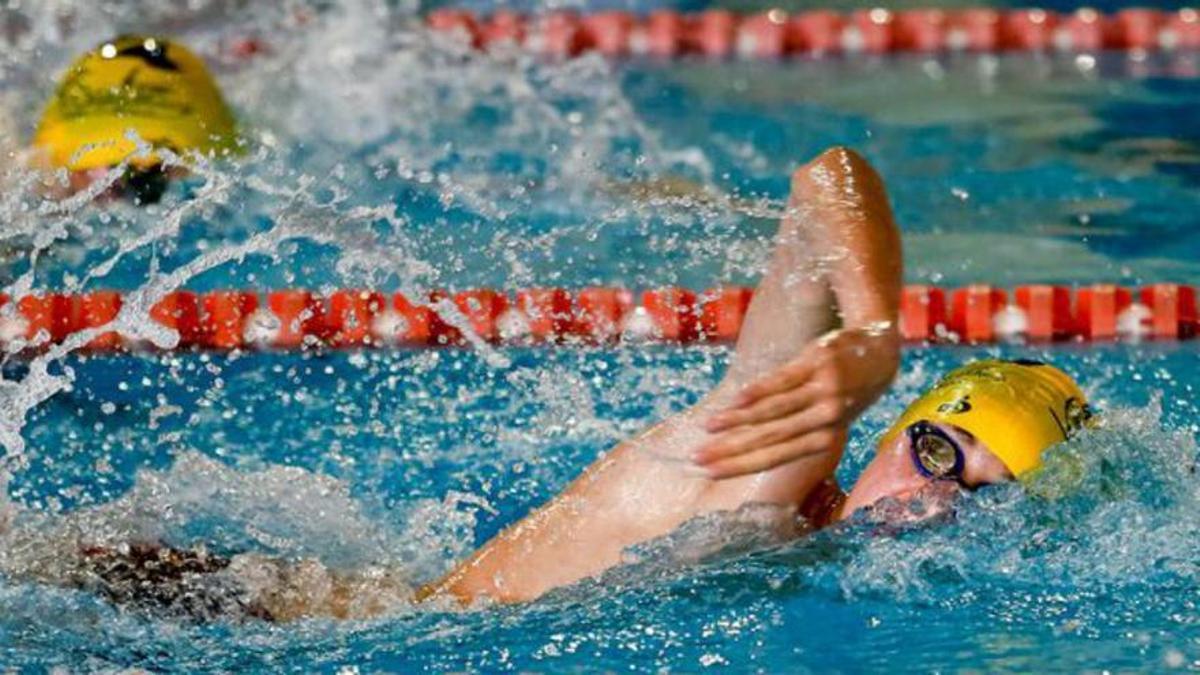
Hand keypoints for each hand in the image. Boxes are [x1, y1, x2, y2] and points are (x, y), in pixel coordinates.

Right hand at [693, 323, 899, 478]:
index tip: (710, 472)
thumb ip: (797, 433)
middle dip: (730, 450)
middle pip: (769, 439)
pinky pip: (781, 381)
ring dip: (735, 421)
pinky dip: (756, 392)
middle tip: (698, 458)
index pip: (774, 457)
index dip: (741, 465)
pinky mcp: (817, 362)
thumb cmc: (844, 390)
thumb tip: (750, 447)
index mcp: (825, 438)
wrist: (878, 350)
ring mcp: (823, 391)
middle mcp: (825, 419)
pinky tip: (733, 400)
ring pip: (771, 411)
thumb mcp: (827, 418)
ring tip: (707, 427)